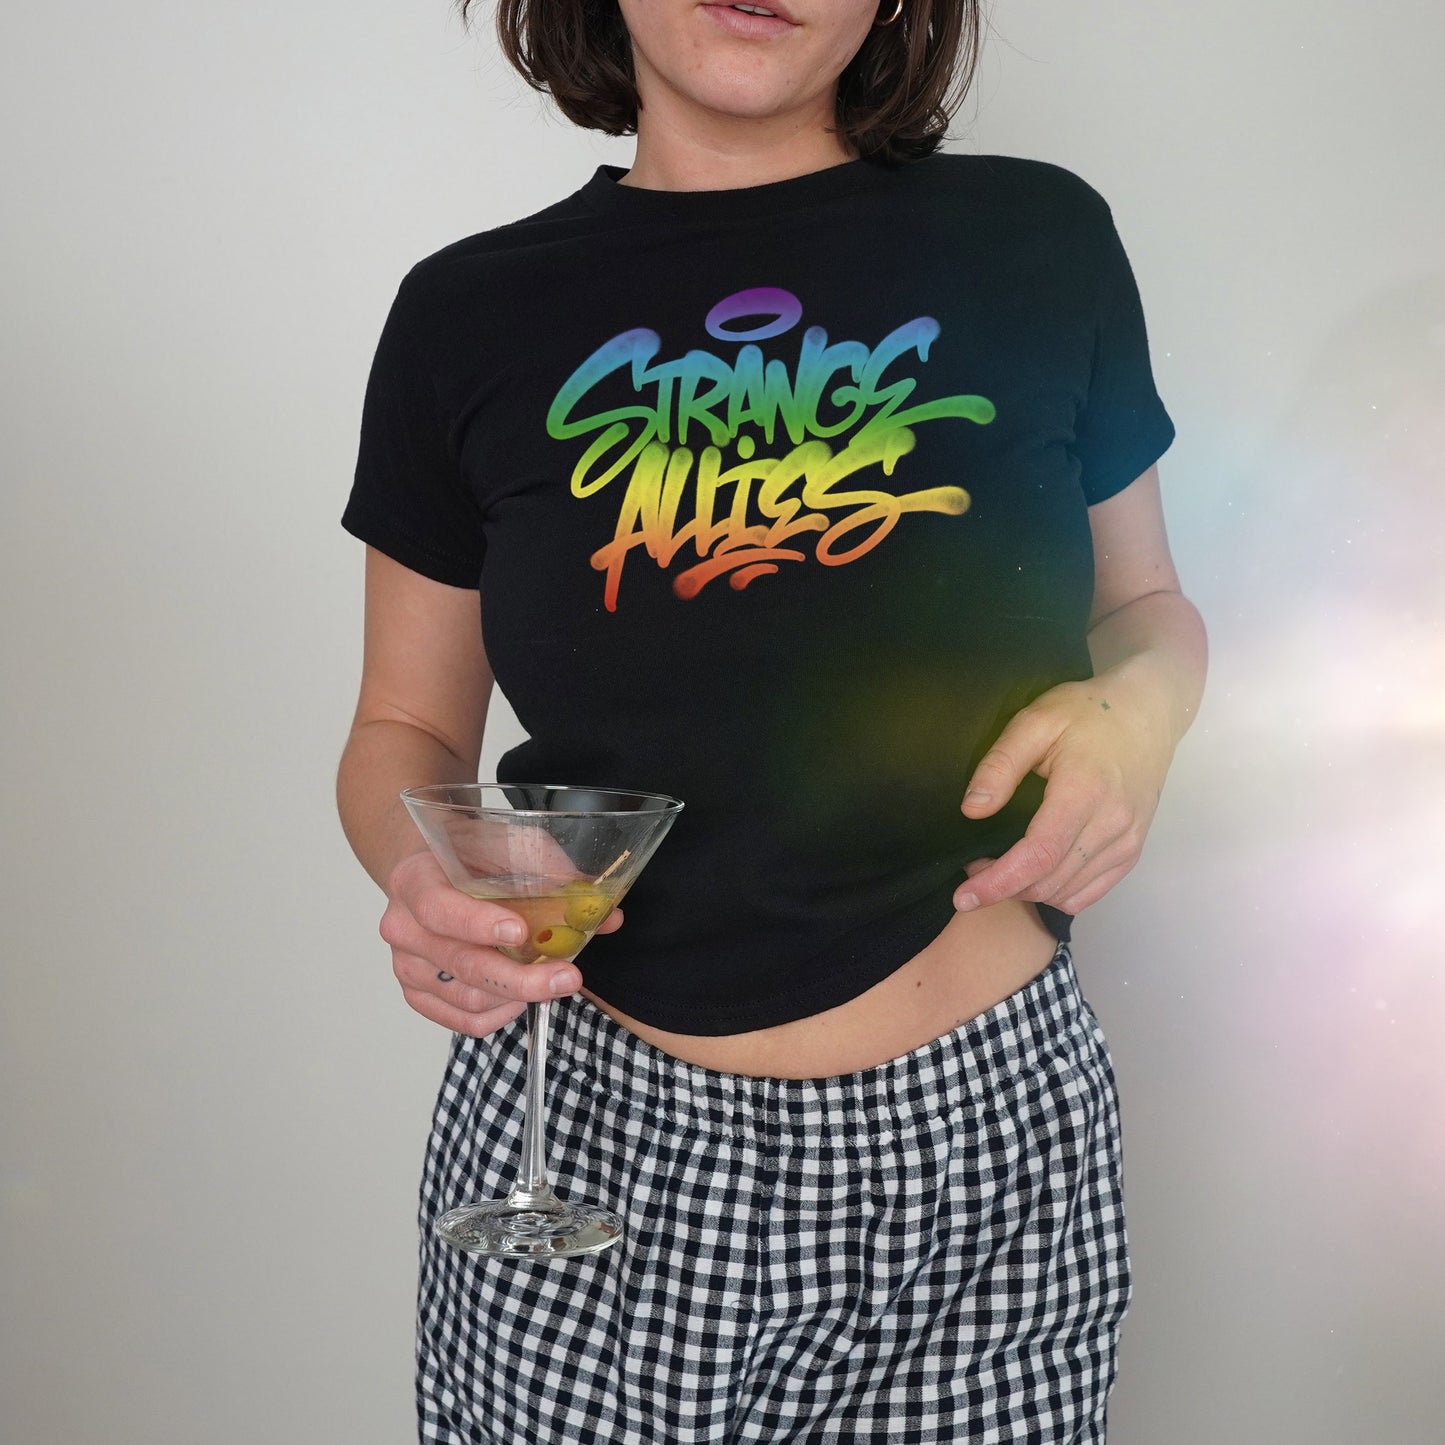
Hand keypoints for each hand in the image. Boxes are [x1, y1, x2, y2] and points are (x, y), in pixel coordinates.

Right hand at [379, 851, 621, 1036]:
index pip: (438, 908)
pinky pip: (464, 1019)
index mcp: (414, 879)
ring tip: (555, 979)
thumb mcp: (510, 843)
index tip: (520, 933)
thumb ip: (555, 875)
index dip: (478, 924)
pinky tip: (524, 995)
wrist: (433, 868)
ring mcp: (406, 965)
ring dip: (519, 995)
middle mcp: (402, 927)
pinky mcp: (418, 994)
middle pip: (461, 963)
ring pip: (468, 997)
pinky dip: (503, 1013)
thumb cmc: (472, 855)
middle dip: (521, 977)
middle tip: (568, 977)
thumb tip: (606, 916)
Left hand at [954, 672, 1176, 915]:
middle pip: (1050, 881)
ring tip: (1003, 867)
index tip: (964, 896)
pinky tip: (1037, 875)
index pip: (1038, 855)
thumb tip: (972, 810)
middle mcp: (1112, 824)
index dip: (998, 882)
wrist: (1146, 710)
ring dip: (1028, 892)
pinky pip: (1092, 893)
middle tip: (976, 865)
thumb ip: (1001, 765)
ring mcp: (1128, 841)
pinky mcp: (1134, 849)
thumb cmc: (1086, 712)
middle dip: (1004, 886)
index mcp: (1084, 791)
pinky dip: (1058, 893)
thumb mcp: (1035, 721)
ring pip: (1069, 893)